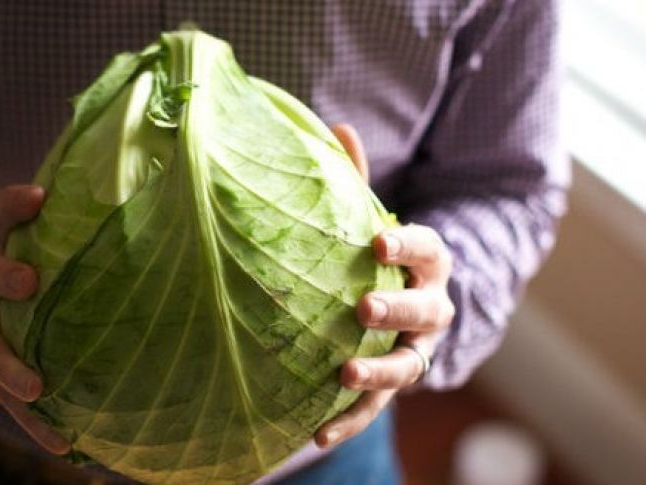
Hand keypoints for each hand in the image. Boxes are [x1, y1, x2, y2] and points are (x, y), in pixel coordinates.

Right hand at [0, 185, 69, 454]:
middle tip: (29, 281)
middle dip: (4, 276)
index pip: (0, 216)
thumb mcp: (36, 253)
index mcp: (1, 250)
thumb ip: (75, 234)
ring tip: (36, 387)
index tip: (39, 196)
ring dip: (11, 369)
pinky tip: (64, 446)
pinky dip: (37, 426)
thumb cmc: (23, 286)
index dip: (14, 203)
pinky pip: (8, 404)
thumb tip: (147, 194)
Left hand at [314, 125, 454, 448]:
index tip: (377, 242)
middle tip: (363, 310)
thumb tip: (337, 125)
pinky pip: (374, 410)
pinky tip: (315, 434)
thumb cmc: (382, 256)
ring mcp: (416, 351)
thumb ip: (356, 179)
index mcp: (430, 261)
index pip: (428, 248)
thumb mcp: (374, 217)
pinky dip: (348, 421)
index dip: (407, 246)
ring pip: (406, 366)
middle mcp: (432, 308)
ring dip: (377, 374)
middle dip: (397, 310)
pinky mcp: (393, 386)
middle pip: (424, 311)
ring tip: (343, 377)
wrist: (409, 306)